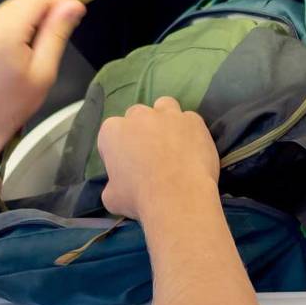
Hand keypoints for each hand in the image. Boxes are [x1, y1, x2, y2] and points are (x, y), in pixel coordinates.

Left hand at [0, 0, 85, 158]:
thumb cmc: (11, 104)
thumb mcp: (45, 70)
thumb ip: (58, 33)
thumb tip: (73, 6)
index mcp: (5, 32)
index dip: (61, 2)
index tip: (75, 18)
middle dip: (50, 11)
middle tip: (62, 37)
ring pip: (19, 6)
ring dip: (37, 19)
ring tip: (45, 48)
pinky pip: (9, 17)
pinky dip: (25, 26)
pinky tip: (30, 48)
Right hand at [97, 97, 219, 220]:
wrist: (179, 196)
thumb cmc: (140, 198)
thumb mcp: (111, 196)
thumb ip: (112, 183)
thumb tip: (118, 186)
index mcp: (112, 131)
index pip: (112, 134)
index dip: (119, 149)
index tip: (128, 165)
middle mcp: (139, 116)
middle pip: (137, 116)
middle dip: (142, 129)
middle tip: (151, 153)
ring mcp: (168, 115)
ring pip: (164, 106)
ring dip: (165, 118)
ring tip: (172, 140)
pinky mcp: (194, 120)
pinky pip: (190, 119)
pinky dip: (190, 129)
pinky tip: (193, 146)